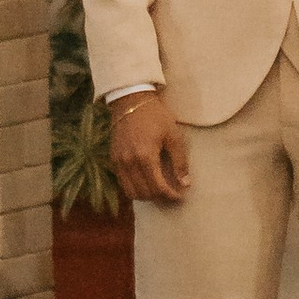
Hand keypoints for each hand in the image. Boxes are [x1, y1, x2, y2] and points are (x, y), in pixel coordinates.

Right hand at [109, 90, 191, 204]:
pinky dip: (134, 188)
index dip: (170, 195)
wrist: (131, 101)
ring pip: (131, 192)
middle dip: (159, 197)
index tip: (180, 196)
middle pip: (144, 193)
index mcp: (146, 156)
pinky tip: (145, 182)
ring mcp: (119, 162)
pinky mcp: (114, 159)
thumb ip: (180, 161)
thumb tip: (185, 183)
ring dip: (146, 196)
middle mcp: (130, 162)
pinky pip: (123, 183)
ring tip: (158, 190)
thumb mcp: (173, 136)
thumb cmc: (156, 116)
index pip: (158, 187)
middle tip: (171, 194)